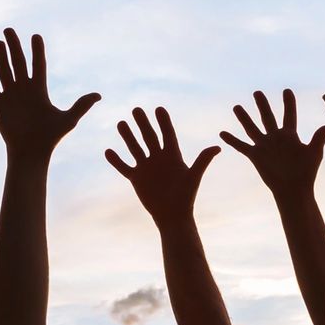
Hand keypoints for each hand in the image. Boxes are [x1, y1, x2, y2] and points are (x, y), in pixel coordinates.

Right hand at [0, 28, 100, 160]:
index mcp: (40, 89)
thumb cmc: (51, 138)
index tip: (36, 35)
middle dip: (14, 46)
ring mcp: (11, 96)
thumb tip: (99, 95)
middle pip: (19, 62)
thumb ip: (81, 105)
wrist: (31, 153)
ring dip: (1, 57)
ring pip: (5, 71)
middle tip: (9, 29)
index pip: (38, 64)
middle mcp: (25, 89)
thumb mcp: (68, 120)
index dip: (37, 50)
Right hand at [105, 106, 219, 226]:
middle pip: (149, 137)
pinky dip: (116, 160)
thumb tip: (217, 147)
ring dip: (128, 136)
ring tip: (121, 123)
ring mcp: (146, 167)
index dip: (164, 122)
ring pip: (135, 148)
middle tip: (136, 109)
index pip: (167, 134)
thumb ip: (202, 160)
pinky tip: (108, 151)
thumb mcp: (193, 176)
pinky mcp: (136, 178)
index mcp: (173, 155)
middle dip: (143, 123)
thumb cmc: (186, 197)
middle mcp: (158, 158)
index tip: (159, 108)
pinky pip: (124, 167)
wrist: (173, 216)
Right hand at [220, 89, 324, 199]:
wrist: (294, 190)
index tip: (287, 90)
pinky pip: (241, 146)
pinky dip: (232, 140)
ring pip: (252, 128)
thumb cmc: (307, 172)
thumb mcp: (315, 151)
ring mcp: (264, 146)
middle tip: (257, 92)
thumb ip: (320, 136)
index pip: (288, 114)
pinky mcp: (255, 156)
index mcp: (290, 135)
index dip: (288, 103)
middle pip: (267, 117)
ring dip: (244, 118)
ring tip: (236, 106)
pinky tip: (222, 133)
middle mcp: (276, 138)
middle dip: (262, 104)